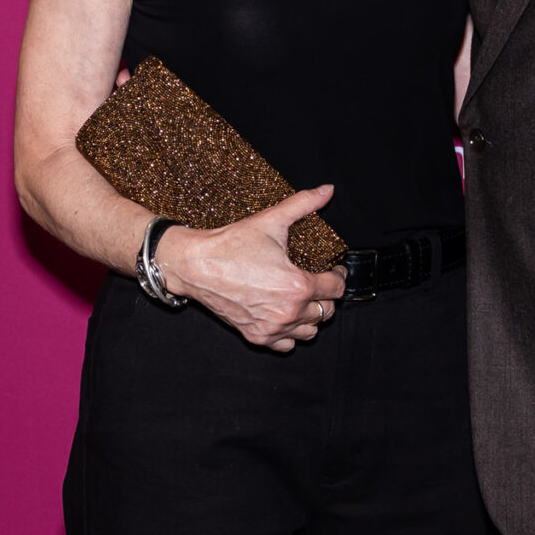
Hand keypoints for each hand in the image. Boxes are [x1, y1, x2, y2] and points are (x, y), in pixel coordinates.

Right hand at [155, 188, 345, 349]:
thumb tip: (327, 190)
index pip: (337, 289)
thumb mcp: (271, 220)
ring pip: (310, 331)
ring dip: (311, 316)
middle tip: (318, 281)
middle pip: (327, 311)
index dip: (339, 275)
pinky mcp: (257, 336)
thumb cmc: (230, 244)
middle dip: (327, 295)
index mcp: (297, 286)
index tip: (334, 269)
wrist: (195, 265)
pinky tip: (285, 316)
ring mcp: (273, 327)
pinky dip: (290, 333)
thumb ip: (303, 204)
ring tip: (303, 299)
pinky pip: (287, 345)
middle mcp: (288, 312)